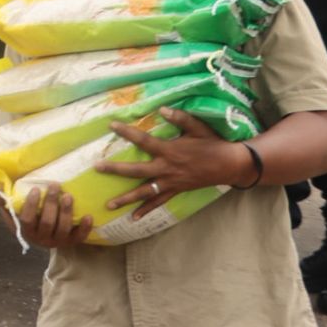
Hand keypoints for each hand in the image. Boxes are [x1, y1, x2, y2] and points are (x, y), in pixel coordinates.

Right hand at [12, 183, 91, 248]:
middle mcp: (42, 239)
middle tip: (56, 185)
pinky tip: (89, 216)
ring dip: (66, 212)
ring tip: (69, 196)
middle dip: (52, 204)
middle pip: (47, 223)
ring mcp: (57, 241)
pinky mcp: (71, 242)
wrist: (45, 238)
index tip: (37, 189)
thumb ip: (6, 202)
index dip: (32, 205)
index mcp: (27, 231)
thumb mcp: (15, 213)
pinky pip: (79, 238)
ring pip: (63, 229)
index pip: (28, 219)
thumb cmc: (30, 219)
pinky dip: (85, 228)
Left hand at [96, 107, 243, 219]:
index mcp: (169, 151)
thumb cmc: (212, 144)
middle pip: (136, 171)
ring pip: (144, 192)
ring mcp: (170, 183)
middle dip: (115, 170)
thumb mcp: (198, 127)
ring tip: (109, 205)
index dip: (127, 132)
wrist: (229, 165)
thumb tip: (161, 109)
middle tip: (97, 168)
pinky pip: (158, 202)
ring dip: (126, 198)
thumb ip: (180, 117)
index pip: (143, 141)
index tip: (111, 125)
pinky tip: (134, 218)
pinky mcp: (176, 191)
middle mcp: (166, 169)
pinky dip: (146, 210)